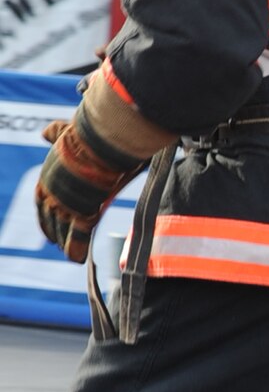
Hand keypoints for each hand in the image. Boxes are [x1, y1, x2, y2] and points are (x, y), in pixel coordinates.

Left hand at [35, 110, 141, 264]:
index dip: (45, 212)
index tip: (48, 220)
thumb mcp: (68, 131)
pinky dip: (76, 248)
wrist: (104, 139)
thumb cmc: (91, 133)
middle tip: (56, 242)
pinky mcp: (83, 212)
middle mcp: (52, 192)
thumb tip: (45, 132)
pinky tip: (76, 259)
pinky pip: (78, 235)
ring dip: (65, 243)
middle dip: (53, 230)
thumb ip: (56, 133)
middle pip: (50, 217)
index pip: (42, 199)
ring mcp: (67, 204)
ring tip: (69, 255)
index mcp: (48, 174)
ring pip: (63, 229)